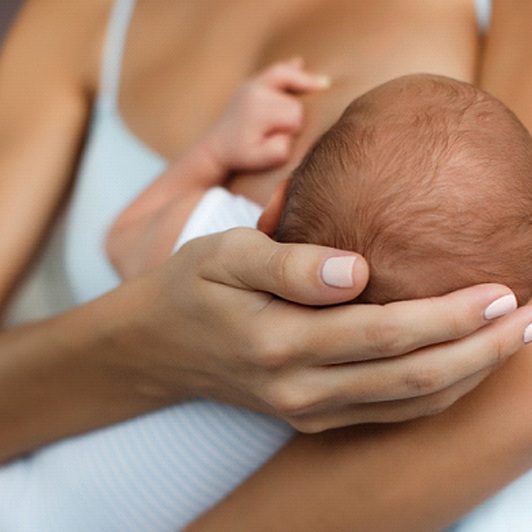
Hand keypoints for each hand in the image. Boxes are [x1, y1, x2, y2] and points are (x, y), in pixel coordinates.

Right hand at [131, 228, 531, 431]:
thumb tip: (354, 271)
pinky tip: (458, 370)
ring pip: (405, 406)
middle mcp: (298, 387)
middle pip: (410, 379)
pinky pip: (385, 414)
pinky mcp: (309, 416)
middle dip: (478, 351)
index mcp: (280, 340)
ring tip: (510, 344)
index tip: (502, 293)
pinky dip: (431, 396)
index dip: (449, 318)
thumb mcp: (227, 254)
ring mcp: (306, 410)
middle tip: (529, 319)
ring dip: (465, 376)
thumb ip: (289, 264)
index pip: (385, 335)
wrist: (161, 345)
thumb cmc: (194, 286)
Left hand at [204, 57, 329, 171]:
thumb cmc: (241, 156)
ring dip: (303, 84)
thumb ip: (280, 149)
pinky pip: (274, 70)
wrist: (215, 148)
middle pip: (294, 100)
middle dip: (294, 116)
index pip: (295, 115)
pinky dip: (289, 68)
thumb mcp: (261, 160)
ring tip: (323, 84)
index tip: (281, 140)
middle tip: (277, 131)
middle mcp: (255, 92)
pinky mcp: (251, 83)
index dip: (294, 129)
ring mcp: (252, 84)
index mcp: (259, 111)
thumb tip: (290, 132)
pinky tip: (300, 62)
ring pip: (288, 78)